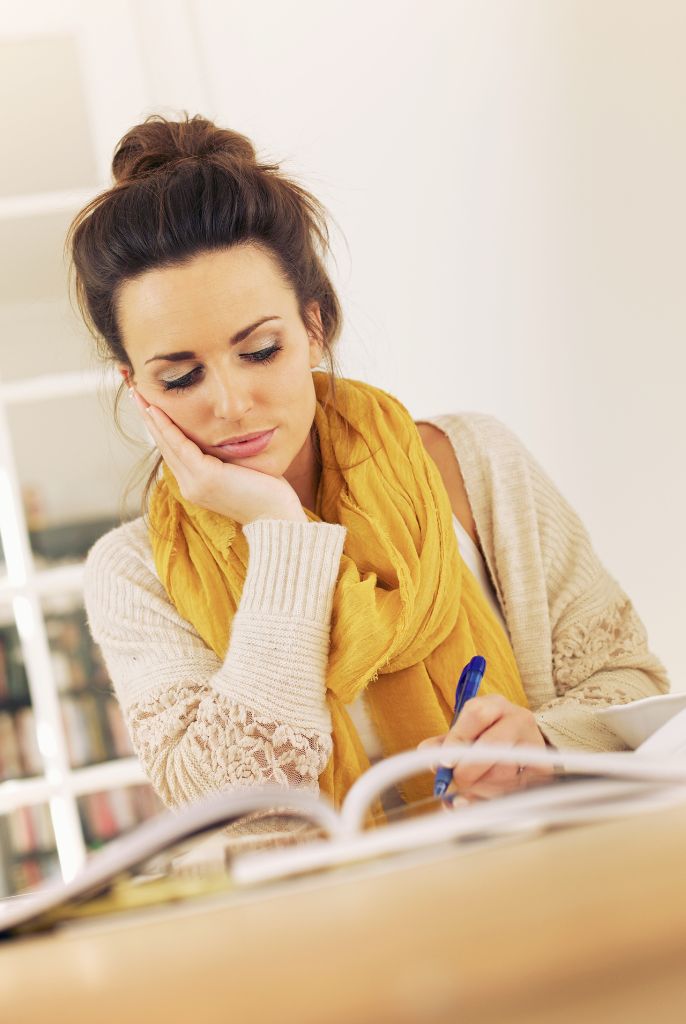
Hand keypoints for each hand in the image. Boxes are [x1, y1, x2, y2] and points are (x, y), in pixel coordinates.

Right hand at [131, 389, 307, 525]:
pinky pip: (180, 446)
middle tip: (135, 393)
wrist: (276, 517)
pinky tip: (155, 410)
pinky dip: (166, 427)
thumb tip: (225, 436)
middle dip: (148, 418)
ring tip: (138, 395)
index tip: (149, 406)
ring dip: (151, 418)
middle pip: (164, 446)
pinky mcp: (205, 477)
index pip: (173, 451)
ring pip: (167, 444)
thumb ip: (225, 456)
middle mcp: (190, 486)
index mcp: (196, 485)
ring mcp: (195, 483)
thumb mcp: (240, 470)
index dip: (159, 428)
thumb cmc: (267, 493)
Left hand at [417, 694, 553, 801]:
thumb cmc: (489, 736)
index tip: (444, 763)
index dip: (457, 740)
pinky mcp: (544, 767)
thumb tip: (427, 753)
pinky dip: (499, 796)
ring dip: (484, 784)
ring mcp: (534, 742)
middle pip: (493, 742)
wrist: (526, 743)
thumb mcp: (467, 732)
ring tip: (476, 784)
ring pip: (506, 767)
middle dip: (470, 767)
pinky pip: (519, 786)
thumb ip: (445, 743)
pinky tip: (487, 797)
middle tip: (458, 780)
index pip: (476, 714)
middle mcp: (518, 718)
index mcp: (494, 705)